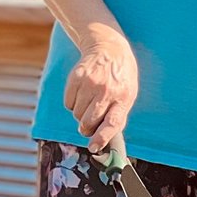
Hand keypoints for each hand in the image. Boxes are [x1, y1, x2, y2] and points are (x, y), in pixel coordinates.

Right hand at [63, 33, 138, 153]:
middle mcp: (107, 90)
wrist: (109, 48)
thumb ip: (117, 115)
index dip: (101, 138)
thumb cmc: (120, 78)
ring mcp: (90, 83)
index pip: (112, 123)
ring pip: (77, 114)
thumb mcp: (127, 94)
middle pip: (89, 122)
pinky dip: (72, 103)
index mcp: (123, 98)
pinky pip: (68, 103)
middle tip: (88, 125)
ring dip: (80, 114)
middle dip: (86, 128)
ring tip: (88, 101)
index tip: (93, 147)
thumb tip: (102, 140)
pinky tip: (81, 93)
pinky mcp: (76, 77)